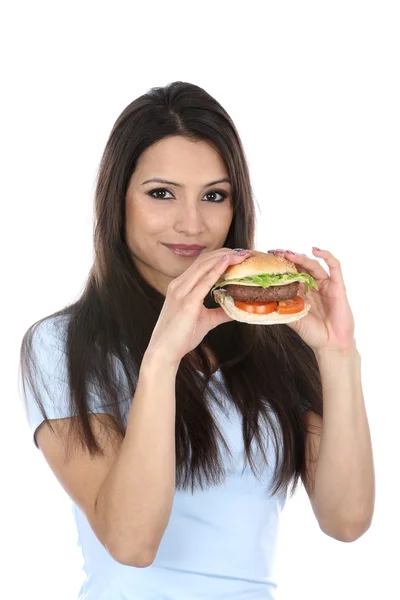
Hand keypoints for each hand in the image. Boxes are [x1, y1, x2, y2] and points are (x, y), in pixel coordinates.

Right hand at [145, 248, 251, 366]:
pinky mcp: (187, 302)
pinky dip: (217, 270)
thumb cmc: (180, 337)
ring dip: (224, 258)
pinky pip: (204, 281)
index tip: (237, 256)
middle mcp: (179, 285)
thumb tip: (236, 310)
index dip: (219, 256)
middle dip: (224, 253)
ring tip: (240, 255)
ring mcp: (181, 292)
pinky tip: (228, 263)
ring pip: (204, 266)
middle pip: (203, 260)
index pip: (201, 264)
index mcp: (180, 287)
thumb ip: (220, 312)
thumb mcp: (205, 320)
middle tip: (243, 252)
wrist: (164, 351)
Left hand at [273, 248, 355, 352]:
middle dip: (288, 258)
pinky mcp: (338, 285)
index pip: (291, 273)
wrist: (330, 344)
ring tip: (288, 254)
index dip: (281, 266)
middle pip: (301, 266)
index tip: (268, 259)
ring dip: (301, 257)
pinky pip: (335, 266)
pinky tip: (316, 250)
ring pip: (313, 264)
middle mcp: (313, 286)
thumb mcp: (291, 318)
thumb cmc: (312, 333)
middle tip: (276, 253)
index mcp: (301, 292)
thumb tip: (262, 300)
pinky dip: (326, 256)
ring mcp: (326, 285)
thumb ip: (280, 308)